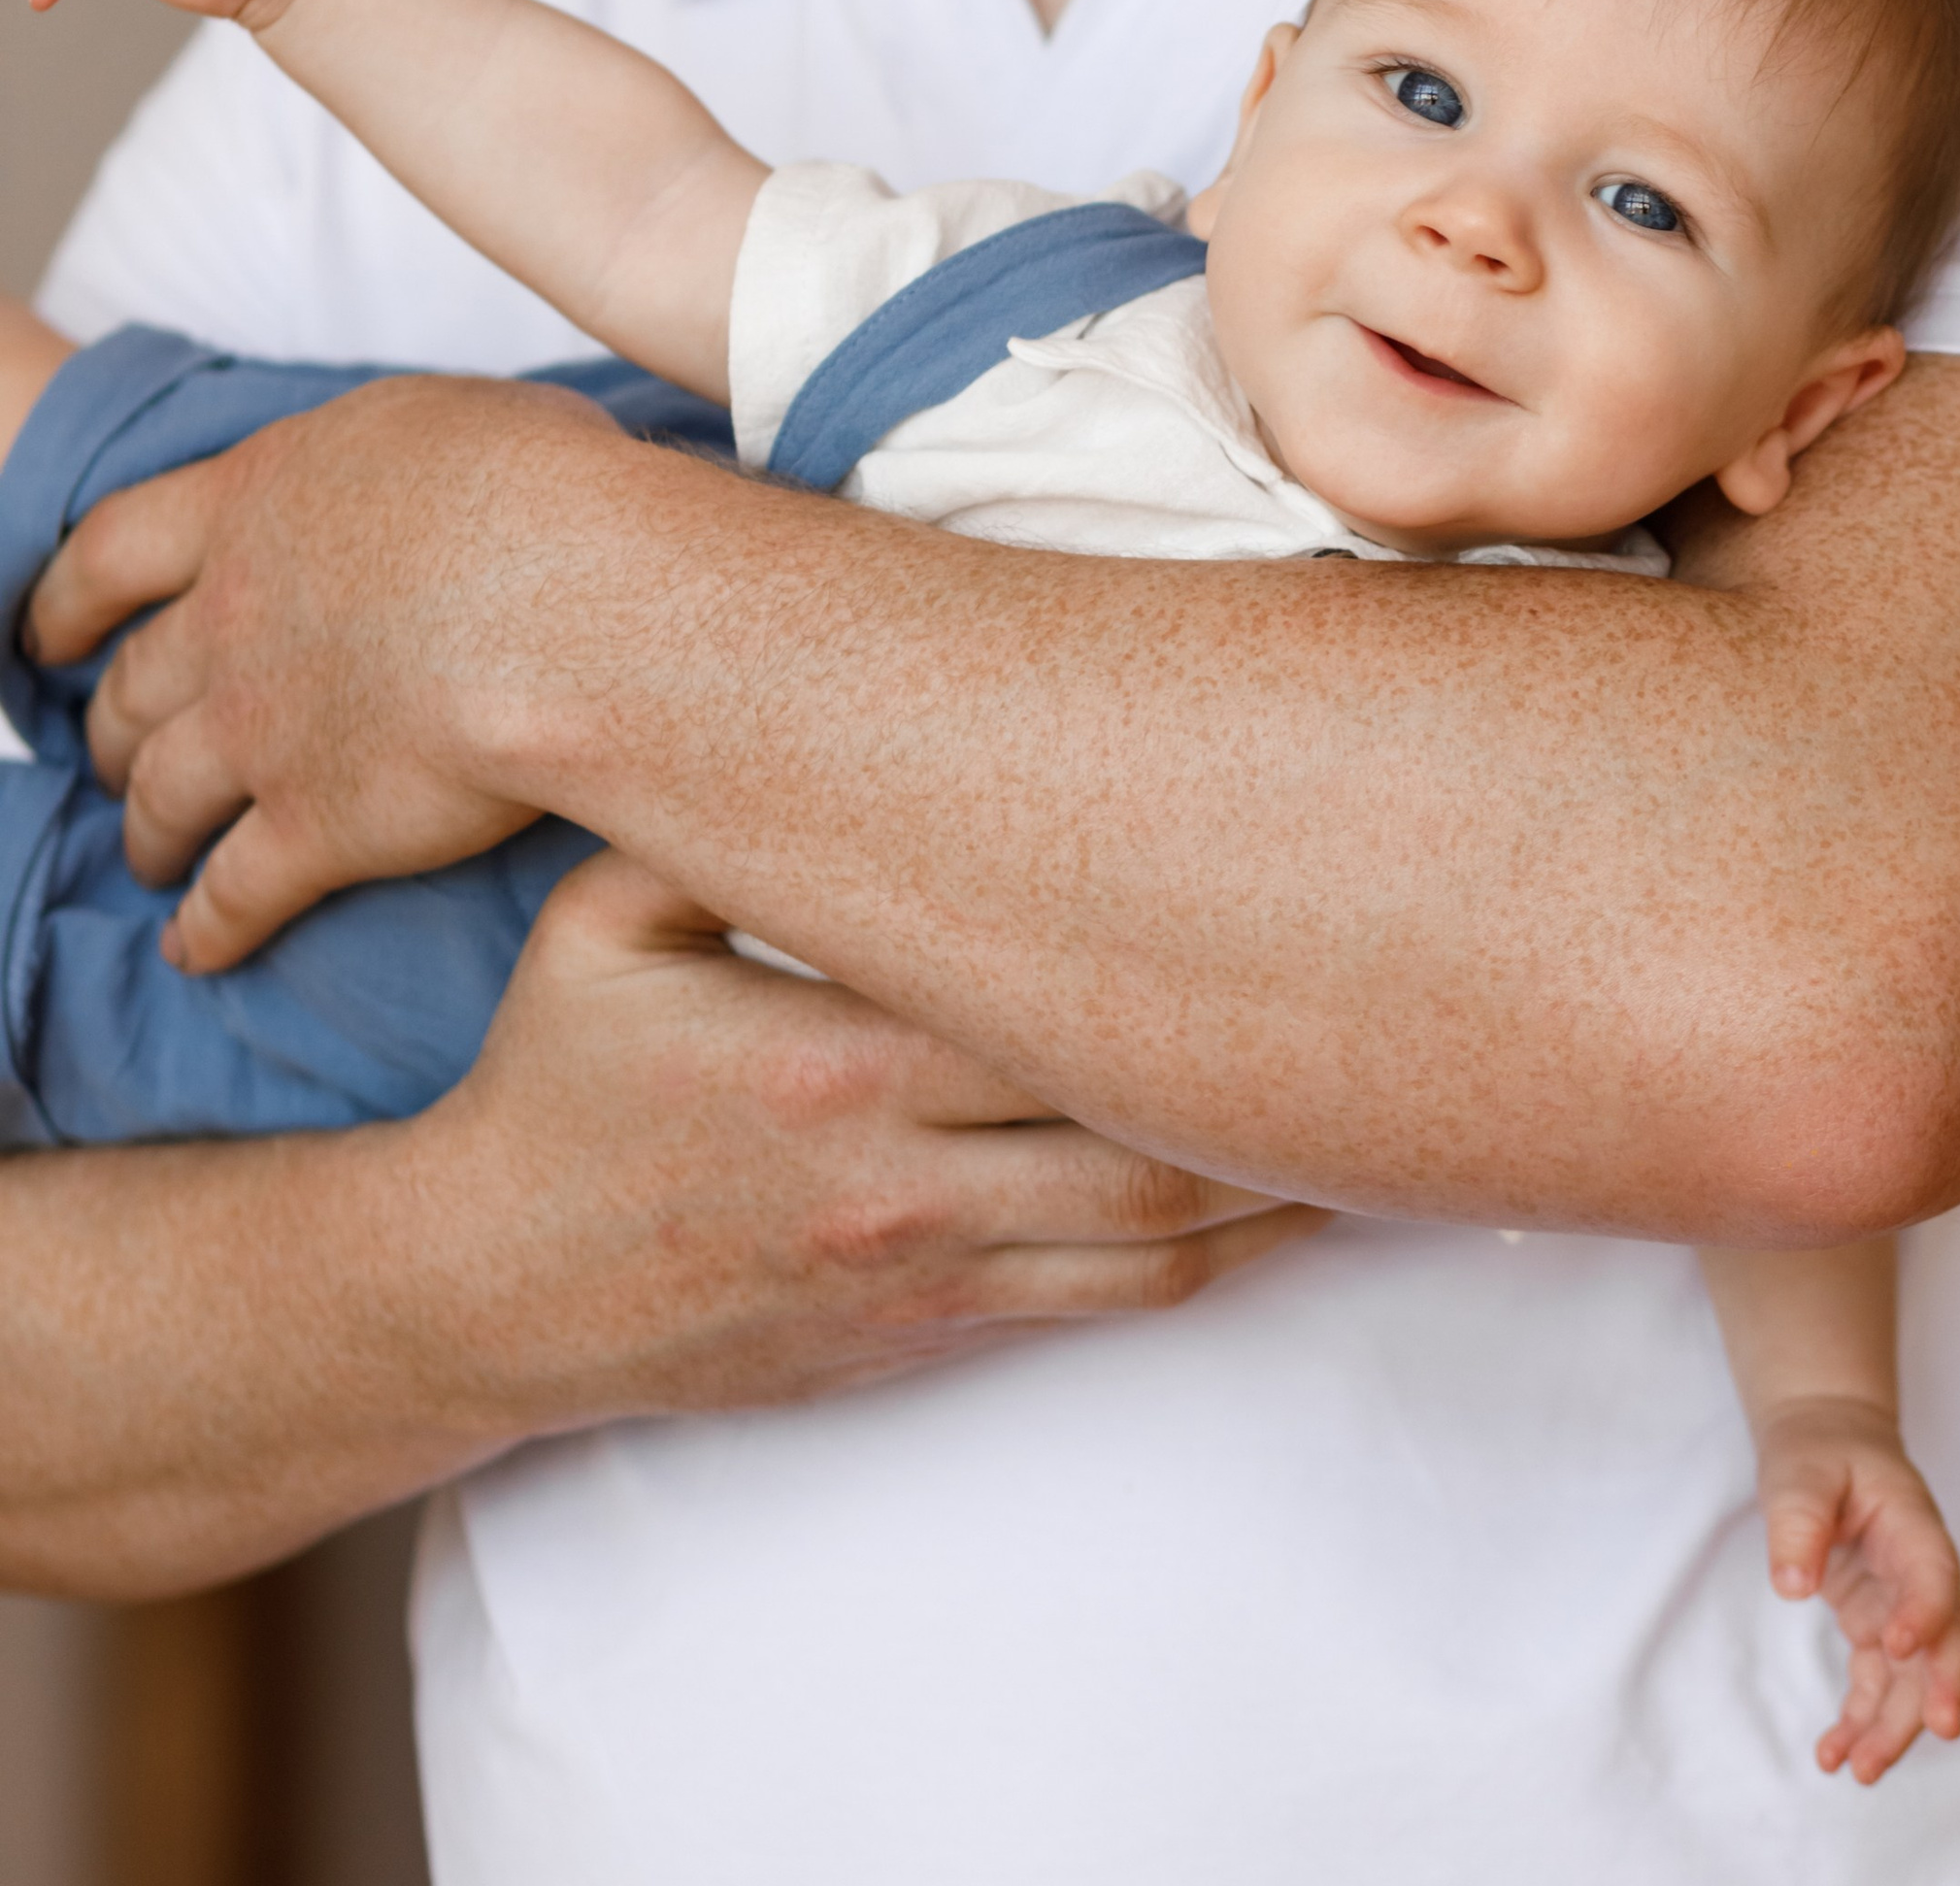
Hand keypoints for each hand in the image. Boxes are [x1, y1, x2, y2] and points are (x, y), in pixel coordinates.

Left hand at [26, 374, 631, 962]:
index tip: (48, 633)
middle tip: (111, 754)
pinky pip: (234, 894)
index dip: (69, 597)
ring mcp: (262, 729)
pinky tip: (197, 950)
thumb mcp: (447, 418)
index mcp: (254, 500)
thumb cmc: (544, 487)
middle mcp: (233, 618)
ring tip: (150, 855)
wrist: (572, 605)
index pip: (114, 549)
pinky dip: (207, 928)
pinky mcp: (316, 827)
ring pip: (163, 792)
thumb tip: (425, 469)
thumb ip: (394, 457)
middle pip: (133, 685)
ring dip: (147, 830)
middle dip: (111, 728)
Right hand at [405, 853, 1328, 1430]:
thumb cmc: (554, 1078)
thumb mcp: (606, 919)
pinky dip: (1224, 1257)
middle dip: (1284, 1061)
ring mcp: (930, 1269)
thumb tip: (819, 686)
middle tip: (1412, 969)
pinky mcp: (933, 1331)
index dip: (1192, 946)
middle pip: (1149, 1123)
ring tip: (1406, 1094)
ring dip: (1291, 1176)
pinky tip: (1301, 1207)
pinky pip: (1116, 1305)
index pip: (1057, 992)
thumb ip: (723, 820)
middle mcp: (906, 1172)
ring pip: (1163, 1233)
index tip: (1299, 870)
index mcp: (840, 1052)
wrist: (488, 1288)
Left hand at [1755, 1393, 1959, 1784]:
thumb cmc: (1820, 1451)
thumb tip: (1791, 1586)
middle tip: (1933, 1735)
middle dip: (1938, 1692)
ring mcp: (1900, 1607)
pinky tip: (1834, 1754)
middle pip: (1944, 1642)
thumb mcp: (1801, 1471)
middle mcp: (1919, 1576)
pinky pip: (1877, 1683)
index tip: (1897, 1648)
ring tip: (1859, 1771)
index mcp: (1915, 1528)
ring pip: (1912, 1679)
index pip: (1934, 1578)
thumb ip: (1798, 1522)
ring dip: (1893, 1727)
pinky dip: (1861, 1720)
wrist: (1827, 1442)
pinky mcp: (1876, 1627)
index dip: (1925, 1615)